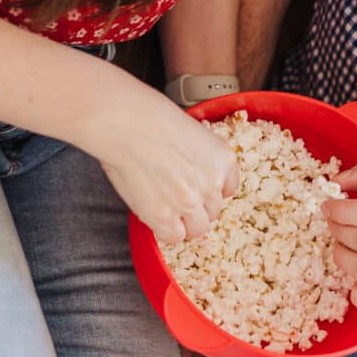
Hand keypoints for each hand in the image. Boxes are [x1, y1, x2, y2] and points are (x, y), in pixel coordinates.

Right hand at [79, 87, 239, 244]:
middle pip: (213, 211)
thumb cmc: (150, 118)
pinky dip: (165, 231)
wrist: (128, 124)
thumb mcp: (191, 132)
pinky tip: (155, 216)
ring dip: (183, 223)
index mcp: (223, 159)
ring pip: (197, 229)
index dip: (209, 191)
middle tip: (175, 197)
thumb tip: (189, 174)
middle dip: (197, 207)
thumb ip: (198, 158)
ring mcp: (190, 202)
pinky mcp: (165, 216)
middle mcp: (212, 183)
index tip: (198, 190)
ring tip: (164, 208)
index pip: (227, 189)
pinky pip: (174, 237)